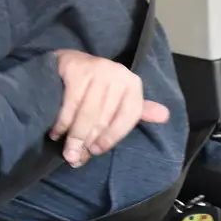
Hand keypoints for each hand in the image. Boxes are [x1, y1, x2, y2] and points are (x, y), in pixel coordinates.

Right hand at [51, 50, 169, 166]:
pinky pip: (70, 104)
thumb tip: (165, 116)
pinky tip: (56, 132)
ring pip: (87, 113)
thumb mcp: (120, 98)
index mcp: (132, 85)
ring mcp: (97, 69)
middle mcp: (119, 74)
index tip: (96, 151)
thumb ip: (139, 111)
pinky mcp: (77, 69)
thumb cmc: (97, 88)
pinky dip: (62, 122)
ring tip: (66, 151)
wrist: (68, 63)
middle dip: (87, 141)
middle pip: (104, 118)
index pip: (128, 118)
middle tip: (74, 157)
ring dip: (74, 136)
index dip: (111, 138)